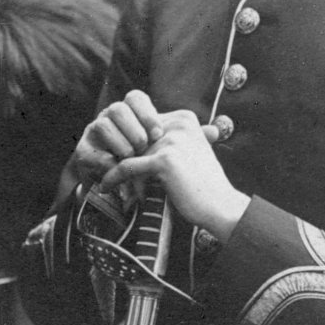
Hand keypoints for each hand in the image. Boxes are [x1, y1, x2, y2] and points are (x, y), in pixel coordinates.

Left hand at [74, 91, 249, 242]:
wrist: (220, 206)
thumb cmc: (204, 185)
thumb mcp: (191, 151)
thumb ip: (170, 140)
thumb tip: (141, 141)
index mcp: (185, 118)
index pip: (145, 124)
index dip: (131, 142)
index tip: (115, 156)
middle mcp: (178, 124)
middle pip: (136, 137)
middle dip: (121, 154)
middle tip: (103, 169)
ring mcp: (171, 141)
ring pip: (129, 152)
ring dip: (114, 167)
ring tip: (103, 179)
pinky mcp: (164, 160)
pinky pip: (127, 167)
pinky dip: (113, 177)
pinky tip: (104, 186)